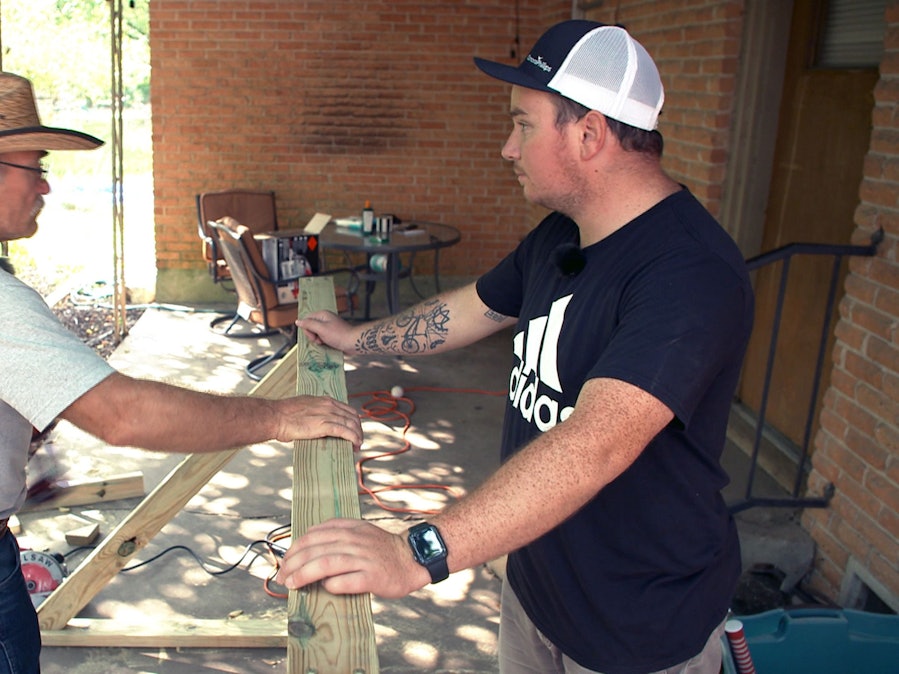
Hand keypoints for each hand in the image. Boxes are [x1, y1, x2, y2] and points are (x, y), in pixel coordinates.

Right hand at [275, 395, 362, 449]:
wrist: (275, 416)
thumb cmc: (283, 414)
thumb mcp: (303, 407)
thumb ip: (313, 412)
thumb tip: (314, 421)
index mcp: (324, 400)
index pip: (347, 409)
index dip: (354, 420)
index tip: (355, 430)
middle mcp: (329, 405)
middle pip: (353, 417)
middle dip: (358, 429)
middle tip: (359, 440)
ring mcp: (327, 414)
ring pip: (351, 424)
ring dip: (358, 436)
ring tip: (358, 445)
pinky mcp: (324, 425)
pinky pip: (345, 432)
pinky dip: (353, 438)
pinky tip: (355, 445)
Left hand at [276, 519, 428, 597]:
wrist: (411, 558)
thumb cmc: (381, 549)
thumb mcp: (358, 531)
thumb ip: (336, 533)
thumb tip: (307, 543)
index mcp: (349, 528)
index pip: (313, 535)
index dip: (294, 549)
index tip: (285, 562)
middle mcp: (354, 541)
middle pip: (315, 550)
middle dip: (293, 564)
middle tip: (283, 577)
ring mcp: (364, 558)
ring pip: (326, 564)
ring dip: (305, 575)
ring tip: (292, 584)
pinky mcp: (372, 576)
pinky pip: (346, 581)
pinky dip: (332, 585)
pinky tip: (325, 588)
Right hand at [296, 311, 354, 353]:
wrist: (353, 342)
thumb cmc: (339, 335)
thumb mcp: (321, 329)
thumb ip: (308, 324)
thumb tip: (297, 321)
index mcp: (322, 315)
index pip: (306, 320)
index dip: (307, 329)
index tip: (313, 335)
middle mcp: (325, 319)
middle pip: (310, 327)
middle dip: (312, 336)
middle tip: (320, 340)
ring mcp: (329, 327)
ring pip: (316, 334)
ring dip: (317, 340)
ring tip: (324, 342)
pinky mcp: (332, 334)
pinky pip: (322, 337)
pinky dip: (323, 342)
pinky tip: (327, 344)